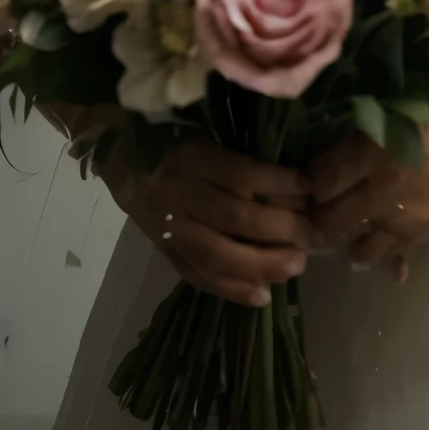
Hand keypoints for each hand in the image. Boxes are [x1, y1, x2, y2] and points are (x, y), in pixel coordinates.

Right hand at [105, 141, 315, 307]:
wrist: (118, 155)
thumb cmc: (173, 138)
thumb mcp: (204, 133)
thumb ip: (239, 156)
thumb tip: (295, 183)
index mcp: (192, 156)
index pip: (242, 174)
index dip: (279, 183)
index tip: (309, 188)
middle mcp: (179, 192)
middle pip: (234, 217)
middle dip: (279, 230)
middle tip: (310, 236)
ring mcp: (169, 225)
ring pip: (216, 253)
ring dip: (260, 264)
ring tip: (294, 267)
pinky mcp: (163, 247)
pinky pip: (196, 274)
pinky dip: (230, 289)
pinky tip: (262, 296)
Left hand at [309, 123, 428, 277]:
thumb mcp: (398, 97)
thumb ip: (365, 116)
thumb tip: (329, 127)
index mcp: (369, 146)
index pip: (318, 178)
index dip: (306, 182)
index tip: (304, 180)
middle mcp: (380, 185)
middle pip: (330, 216)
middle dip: (316, 218)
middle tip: (312, 213)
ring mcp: (404, 212)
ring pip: (359, 244)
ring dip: (346, 241)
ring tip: (342, 235)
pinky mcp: (427, 228)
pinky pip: (395, 253)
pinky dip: (384, 258)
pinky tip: (376, 254)